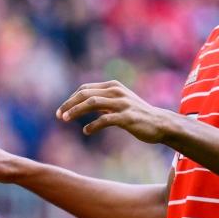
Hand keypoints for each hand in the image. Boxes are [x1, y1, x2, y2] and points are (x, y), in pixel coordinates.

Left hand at [56, 80, 175, 142]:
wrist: (160, 123)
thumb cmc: (136, 114)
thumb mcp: (118, 103)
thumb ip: (102, 101)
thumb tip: (81, 105)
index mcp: (113, 86)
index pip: (85, 89)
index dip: (71, 99)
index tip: (61, 110)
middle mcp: (117, 91)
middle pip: (85, 94)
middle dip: (69, 104)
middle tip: (58, 115)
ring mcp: (122, 103)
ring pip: (92, 103)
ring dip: (76, 111)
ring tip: (65, 119)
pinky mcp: (127, 117)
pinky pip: (105, 120)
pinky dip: (93, 125)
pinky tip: (86, 131)